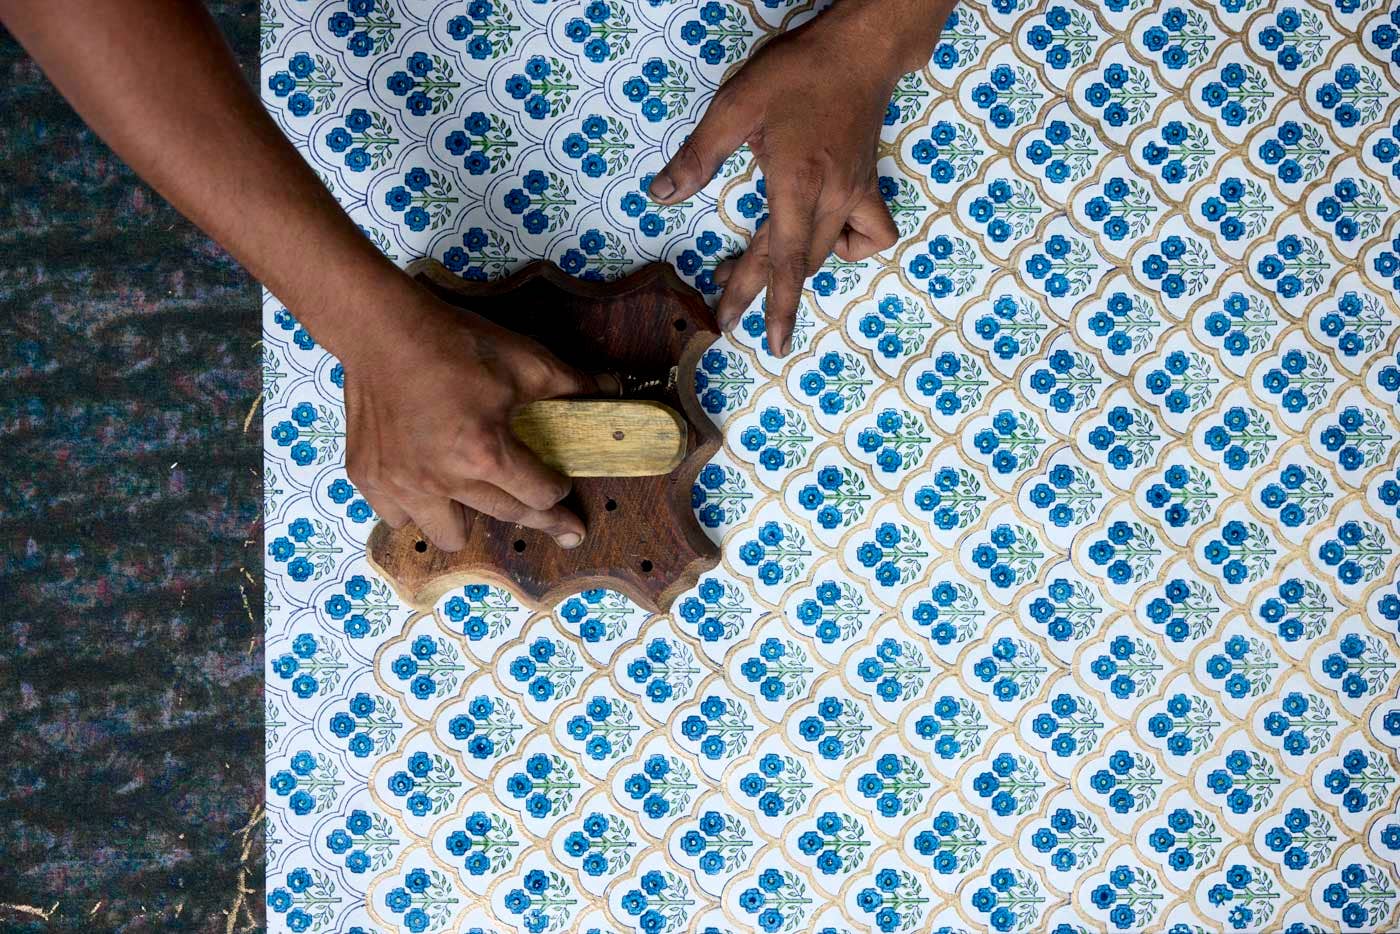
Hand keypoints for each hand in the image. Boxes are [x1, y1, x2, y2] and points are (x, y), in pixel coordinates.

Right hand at [340, 287, 594, 551]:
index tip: (563, 490)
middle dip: (539, 519)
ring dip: (470, 522)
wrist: (382, 329)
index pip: (538, 496)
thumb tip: (612, 390)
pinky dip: (415, 509)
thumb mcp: (523, 360)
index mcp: (484, 454)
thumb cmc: (455, 343)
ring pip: (448, 535)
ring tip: (478, 501)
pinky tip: (426, 489)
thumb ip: (570, 384)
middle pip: (506, 517)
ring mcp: (402, 484)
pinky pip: (398, 518)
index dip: (558, 492)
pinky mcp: (369, 478)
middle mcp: (443, 479)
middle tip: (559, 526)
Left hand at [649, 2, 947, 355]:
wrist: (859, 50)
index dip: (773, 305)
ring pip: (825, 254)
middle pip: (795, 263)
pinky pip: (868, 235)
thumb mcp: (736, 105)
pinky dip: (850, 245)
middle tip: (720, 294)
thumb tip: (663, 194)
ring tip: (751, 264)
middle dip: (756, 285)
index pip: (783, 260)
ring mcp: (856, 195)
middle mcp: (832, 198)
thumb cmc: (797, 73)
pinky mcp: (870, 187)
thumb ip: (699, 155)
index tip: (769, 342)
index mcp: (798, 184)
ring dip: (788, 269)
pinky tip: (827, 233)